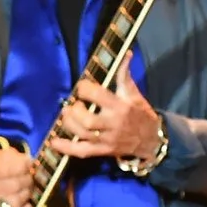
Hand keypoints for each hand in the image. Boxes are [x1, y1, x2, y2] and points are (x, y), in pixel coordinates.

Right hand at [0, 145, 39, 206]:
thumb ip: (9, 156)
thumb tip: (28, 161)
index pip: (10, 168)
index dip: (25, 165)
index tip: (28, 163)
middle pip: (17, 184)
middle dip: (28, 178)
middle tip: (28, 176)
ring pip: (20, 200)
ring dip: (27, 193)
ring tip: (25, 188)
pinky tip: (26, 204)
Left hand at [46, 59, 164, 167]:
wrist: (152, 140)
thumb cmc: (140, 114)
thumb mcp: (134, 94)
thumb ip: (124, 76)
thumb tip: (126, 54)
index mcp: (121, 107)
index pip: (99, 96)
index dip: (85, 89)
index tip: (81, 87)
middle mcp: (113, 124)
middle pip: (88, 120)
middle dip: (75, 111)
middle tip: (72, 105)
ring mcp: (107, 139)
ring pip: (83, 134)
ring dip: (68, 124)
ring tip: (66, 115)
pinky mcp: (102, 151)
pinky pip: (82, 151)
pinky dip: (66, 148)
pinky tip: (54, 142)